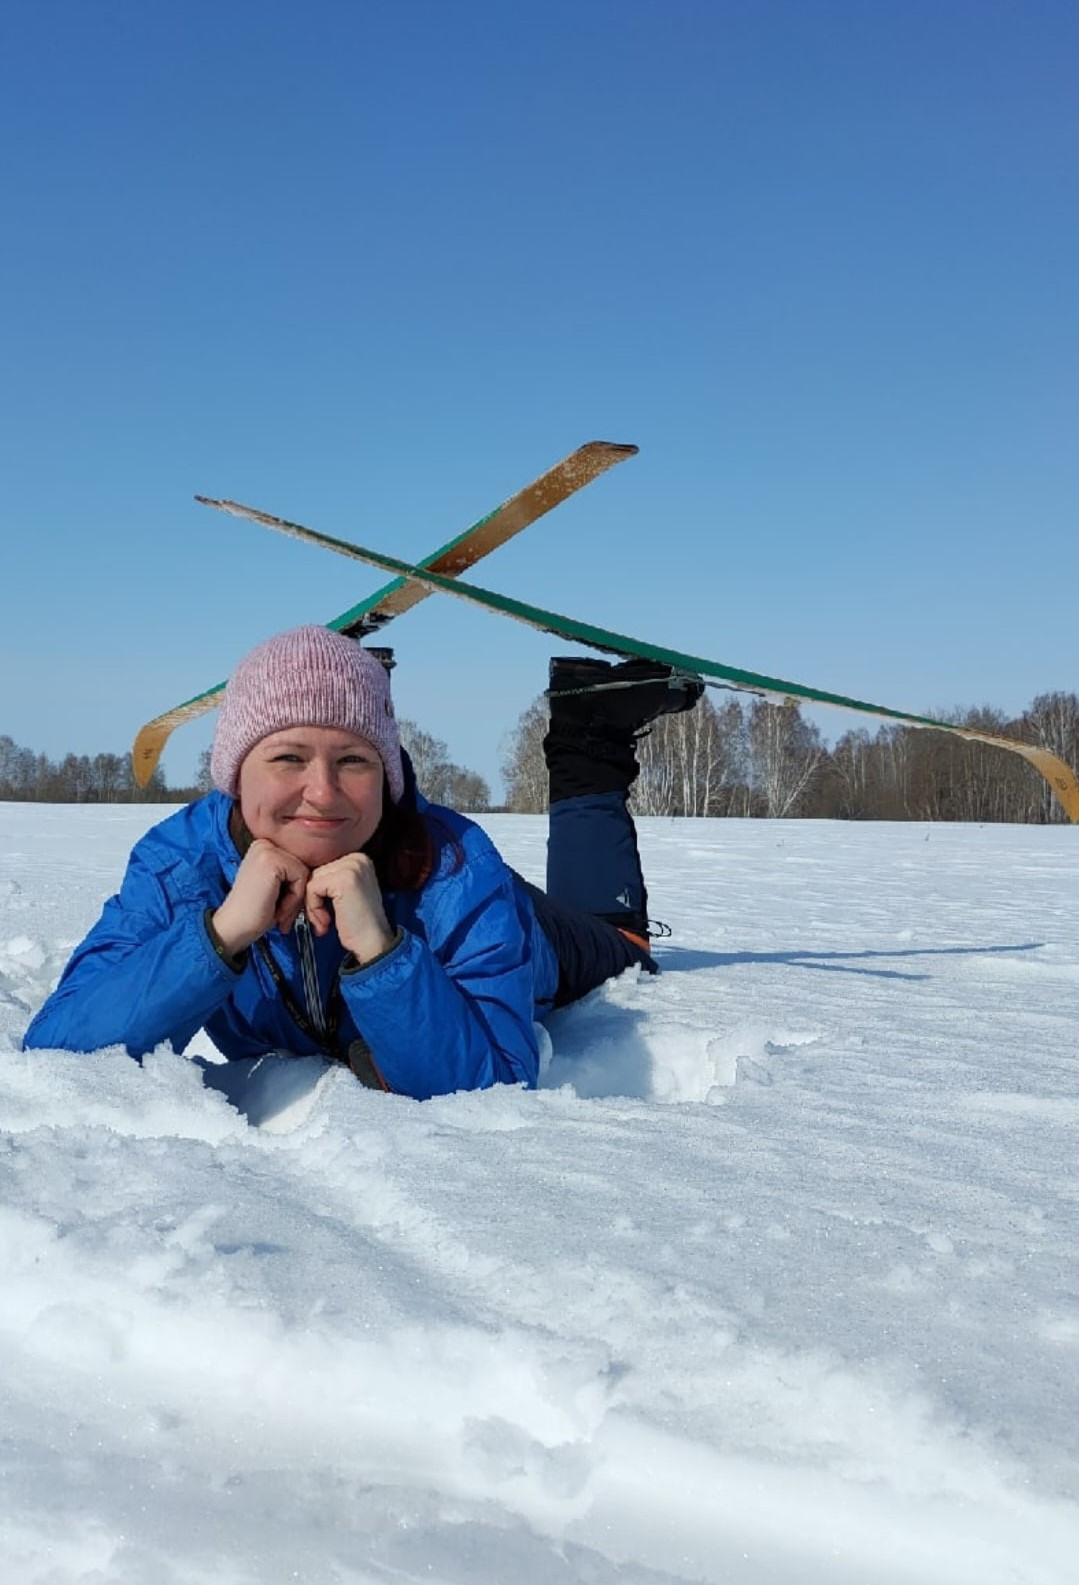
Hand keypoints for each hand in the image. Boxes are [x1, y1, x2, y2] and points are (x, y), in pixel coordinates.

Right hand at [212, 839, 310, 954]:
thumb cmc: (255, 912)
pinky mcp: (271, 861)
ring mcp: (266, 850)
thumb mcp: (276, 886)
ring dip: (295, 899)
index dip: (295, 890)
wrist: (233, 928)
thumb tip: (317, 872)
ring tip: (279, 913)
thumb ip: (291, 874)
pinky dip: (294, 899)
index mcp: (264, 847)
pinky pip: (301, 879)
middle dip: (297, 895)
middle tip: (282, 916)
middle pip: (303, 867)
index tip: (282, 908)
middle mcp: (264, 843)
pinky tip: (278, 909)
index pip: (297, 864)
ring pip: (304, 873)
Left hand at [305, 853, 394, 963]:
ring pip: (312, 881)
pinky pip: (312, 889)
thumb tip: (307, 878)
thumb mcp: (348, 894)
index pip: (324, 869)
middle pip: (316, 873)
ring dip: (312, 906)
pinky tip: (326, 922)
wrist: (374, 943)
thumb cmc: (360, 925)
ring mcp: (352, 867)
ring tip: (325, 923)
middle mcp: (358, 859)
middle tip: (323, 921)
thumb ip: (332, 881)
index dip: (319, 893)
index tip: (324, 912)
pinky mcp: (343, 880)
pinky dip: (313, 909)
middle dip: (314, 900)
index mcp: (360, 859)